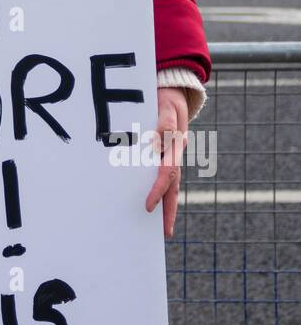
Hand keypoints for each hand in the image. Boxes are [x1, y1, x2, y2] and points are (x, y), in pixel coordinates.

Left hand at [145, 87, 188, 238]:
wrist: (172, 91)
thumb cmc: (166, 98)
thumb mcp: (166, 105)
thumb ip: (164, 123)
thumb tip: (156, 144)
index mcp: (175, 146)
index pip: (168, 174)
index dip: (158, 191)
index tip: (148, 206)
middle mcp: (174, 154)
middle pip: (173, 186)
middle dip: (169, 209)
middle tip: (165, 233)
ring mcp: (170, 155)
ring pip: (170, 184)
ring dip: (166, 203)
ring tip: (159, 226)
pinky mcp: (163, 153)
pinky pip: (161, 174)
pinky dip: (159, 189)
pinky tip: (151, 201)